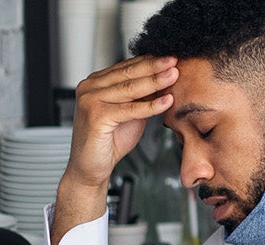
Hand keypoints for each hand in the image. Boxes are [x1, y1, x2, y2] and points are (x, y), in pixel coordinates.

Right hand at [65, 56, 179, 189]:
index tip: (170, 57)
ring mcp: (90, 101)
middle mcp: (89, 88)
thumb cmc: (109, 141)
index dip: (149, 61)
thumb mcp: (131, 113)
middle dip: (154, 66)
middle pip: (128, 74)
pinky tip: (166, 101)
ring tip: (174, 76)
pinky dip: (150, 106)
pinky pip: (129, 109)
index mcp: (96, 83)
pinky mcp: (95, 116)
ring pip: (129, 88)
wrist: (91, 169)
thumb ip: (142, 96)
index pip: (126, 67)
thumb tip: (166, 79)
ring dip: (155, 81)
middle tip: (175, 60)